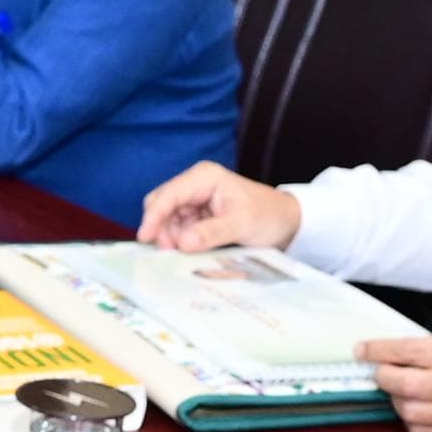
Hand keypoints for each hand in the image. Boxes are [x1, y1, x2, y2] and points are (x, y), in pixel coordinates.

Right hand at [140, 160, 300, 251]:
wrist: (286, 222)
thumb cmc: (268, 215)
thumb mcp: (241, 224)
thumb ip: (211, 232)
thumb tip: (183, 243)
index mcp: (204, 177)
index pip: (169, 195)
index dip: (154, 216)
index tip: (145, 238)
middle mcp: (195, 185)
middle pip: (162, 204)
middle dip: (160, 228)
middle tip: (168, 253)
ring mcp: (195, 200)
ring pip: (167, 219)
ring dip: (169, 237)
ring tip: (180, 254)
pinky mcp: (197, 215)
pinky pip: (177, 228)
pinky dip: (178, 240)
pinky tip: (186, 252)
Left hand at [355, 330, 431, 431]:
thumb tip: (394, 353)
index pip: (405, 351)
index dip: (376, 350)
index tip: (360, 350)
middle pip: (401, 383)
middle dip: (382, 377)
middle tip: (381, 372)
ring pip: (407, 410)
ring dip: (396, 400)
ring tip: (402, 391)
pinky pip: (421, 431)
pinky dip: (411, 420)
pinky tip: (416, 409)